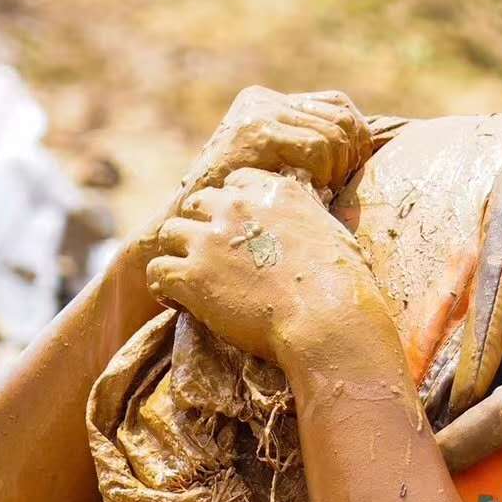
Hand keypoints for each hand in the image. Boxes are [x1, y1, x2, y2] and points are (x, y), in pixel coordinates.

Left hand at [146, 167, 395, 369]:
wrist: (328, 319)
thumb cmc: (344, 285)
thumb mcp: (334, 233)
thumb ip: (309, 221)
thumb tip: (310, 228)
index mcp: (273, 192)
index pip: (236, 182)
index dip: (232, 205)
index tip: (236, 227)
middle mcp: (236, 208)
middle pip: (198, 202)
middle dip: (200, 224)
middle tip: (208, 253)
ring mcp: (209, 240)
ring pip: (169, 232)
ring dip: (176, 252)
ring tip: (186, 276)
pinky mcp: (192, 276)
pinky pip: (157, 271)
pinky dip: (161, 286)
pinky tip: (174, 299)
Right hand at [176, 85, 371, 206]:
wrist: (184, 225)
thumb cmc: (239, 212)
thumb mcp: (276, 173)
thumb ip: (308, 154)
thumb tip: (365, 148)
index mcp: (268, 103)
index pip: (339, 106)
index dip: (356, 140)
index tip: (345, 176)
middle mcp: (263, 100)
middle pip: (344, 117)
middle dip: (352, 157)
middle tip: (335, 188)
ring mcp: (258, 113)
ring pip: (336, 133)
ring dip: (337, 170)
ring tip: (317, 191)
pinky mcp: (255, 132)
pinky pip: (319, 147)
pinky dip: (323, 174)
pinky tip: (305, 191)